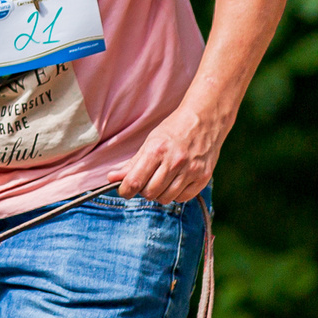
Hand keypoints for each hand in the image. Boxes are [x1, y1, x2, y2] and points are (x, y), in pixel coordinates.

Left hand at [111, 103, 226, 204]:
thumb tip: (111, 179)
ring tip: (162, 180)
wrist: (206, 119)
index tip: (125, 190)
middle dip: (143, 191)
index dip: (125, 191)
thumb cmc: (174, 130)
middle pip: (149, 193)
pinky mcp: (203, 177)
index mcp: (157, 150)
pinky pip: (183, 198)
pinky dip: (176, 194)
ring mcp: (191, 170)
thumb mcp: (150, 142)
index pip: (134, 182)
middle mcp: (175, 161)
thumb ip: (131, 163)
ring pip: (166, 198)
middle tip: (146, 181)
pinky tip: (176, 181)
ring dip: (160, 193)